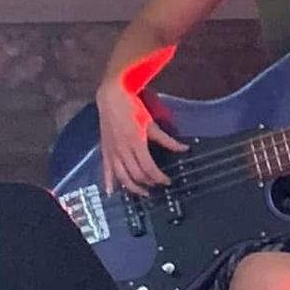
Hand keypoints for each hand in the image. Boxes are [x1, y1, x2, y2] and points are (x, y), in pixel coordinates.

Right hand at [96, 79, 185, 195]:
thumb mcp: (151, 124)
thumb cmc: (132, 108)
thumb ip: (167, 140)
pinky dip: (108, 182)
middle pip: (136, 174)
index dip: (159, 177)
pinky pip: (106, 170)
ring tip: (143, 192)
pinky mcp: (105, 150)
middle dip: (149, 183)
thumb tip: (184, 149)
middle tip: (158, 185)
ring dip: (133, 187)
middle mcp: (122, 150)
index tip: (167, 181)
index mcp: (136, 144)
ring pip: (122, 176)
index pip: (149, 168)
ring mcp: (112, 152)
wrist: (111, 97)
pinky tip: (112, 192)